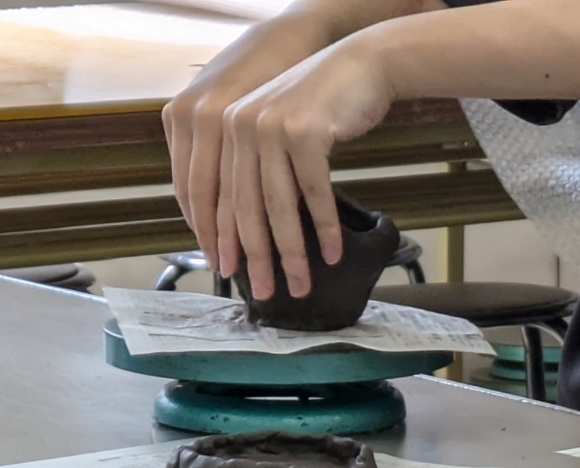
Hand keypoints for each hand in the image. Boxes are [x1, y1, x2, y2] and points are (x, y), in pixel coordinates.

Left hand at [163, 13, 331, 270]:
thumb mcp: (279, 131)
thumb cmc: (323, 104)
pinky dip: (325, 227)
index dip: (222, 239)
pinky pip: (314, 193)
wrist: (362, 65)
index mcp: (226, 128)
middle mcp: (241, 127)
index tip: (229, 272)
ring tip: (301, 283)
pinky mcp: (305, 132)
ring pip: (279, 206)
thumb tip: (253, 225)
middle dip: (256, 257)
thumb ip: (259, 164)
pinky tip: (332, 253)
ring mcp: (271, 128)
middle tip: (265, 291)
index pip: (217, 195)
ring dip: (292, 252)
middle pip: (245, 207)